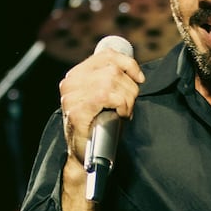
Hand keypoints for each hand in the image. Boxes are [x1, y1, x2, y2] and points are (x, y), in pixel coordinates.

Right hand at [59, 47, 144, 164]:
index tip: (139, 79)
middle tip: (130, 104)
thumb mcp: (106, 97)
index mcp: (77, 75)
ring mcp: (72, 97)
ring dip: (127, 98)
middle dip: (130, 87)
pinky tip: (121, 115)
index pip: (107, 55)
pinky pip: (106, 96)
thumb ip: (113, 81)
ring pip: (111, 81)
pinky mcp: (76, 111)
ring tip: (125, 111)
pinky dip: (121, 105)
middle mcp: (71, 82)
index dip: (128, 63)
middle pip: (113, 69)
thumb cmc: (100, 126)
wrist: (85, 155)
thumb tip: (137, 74)